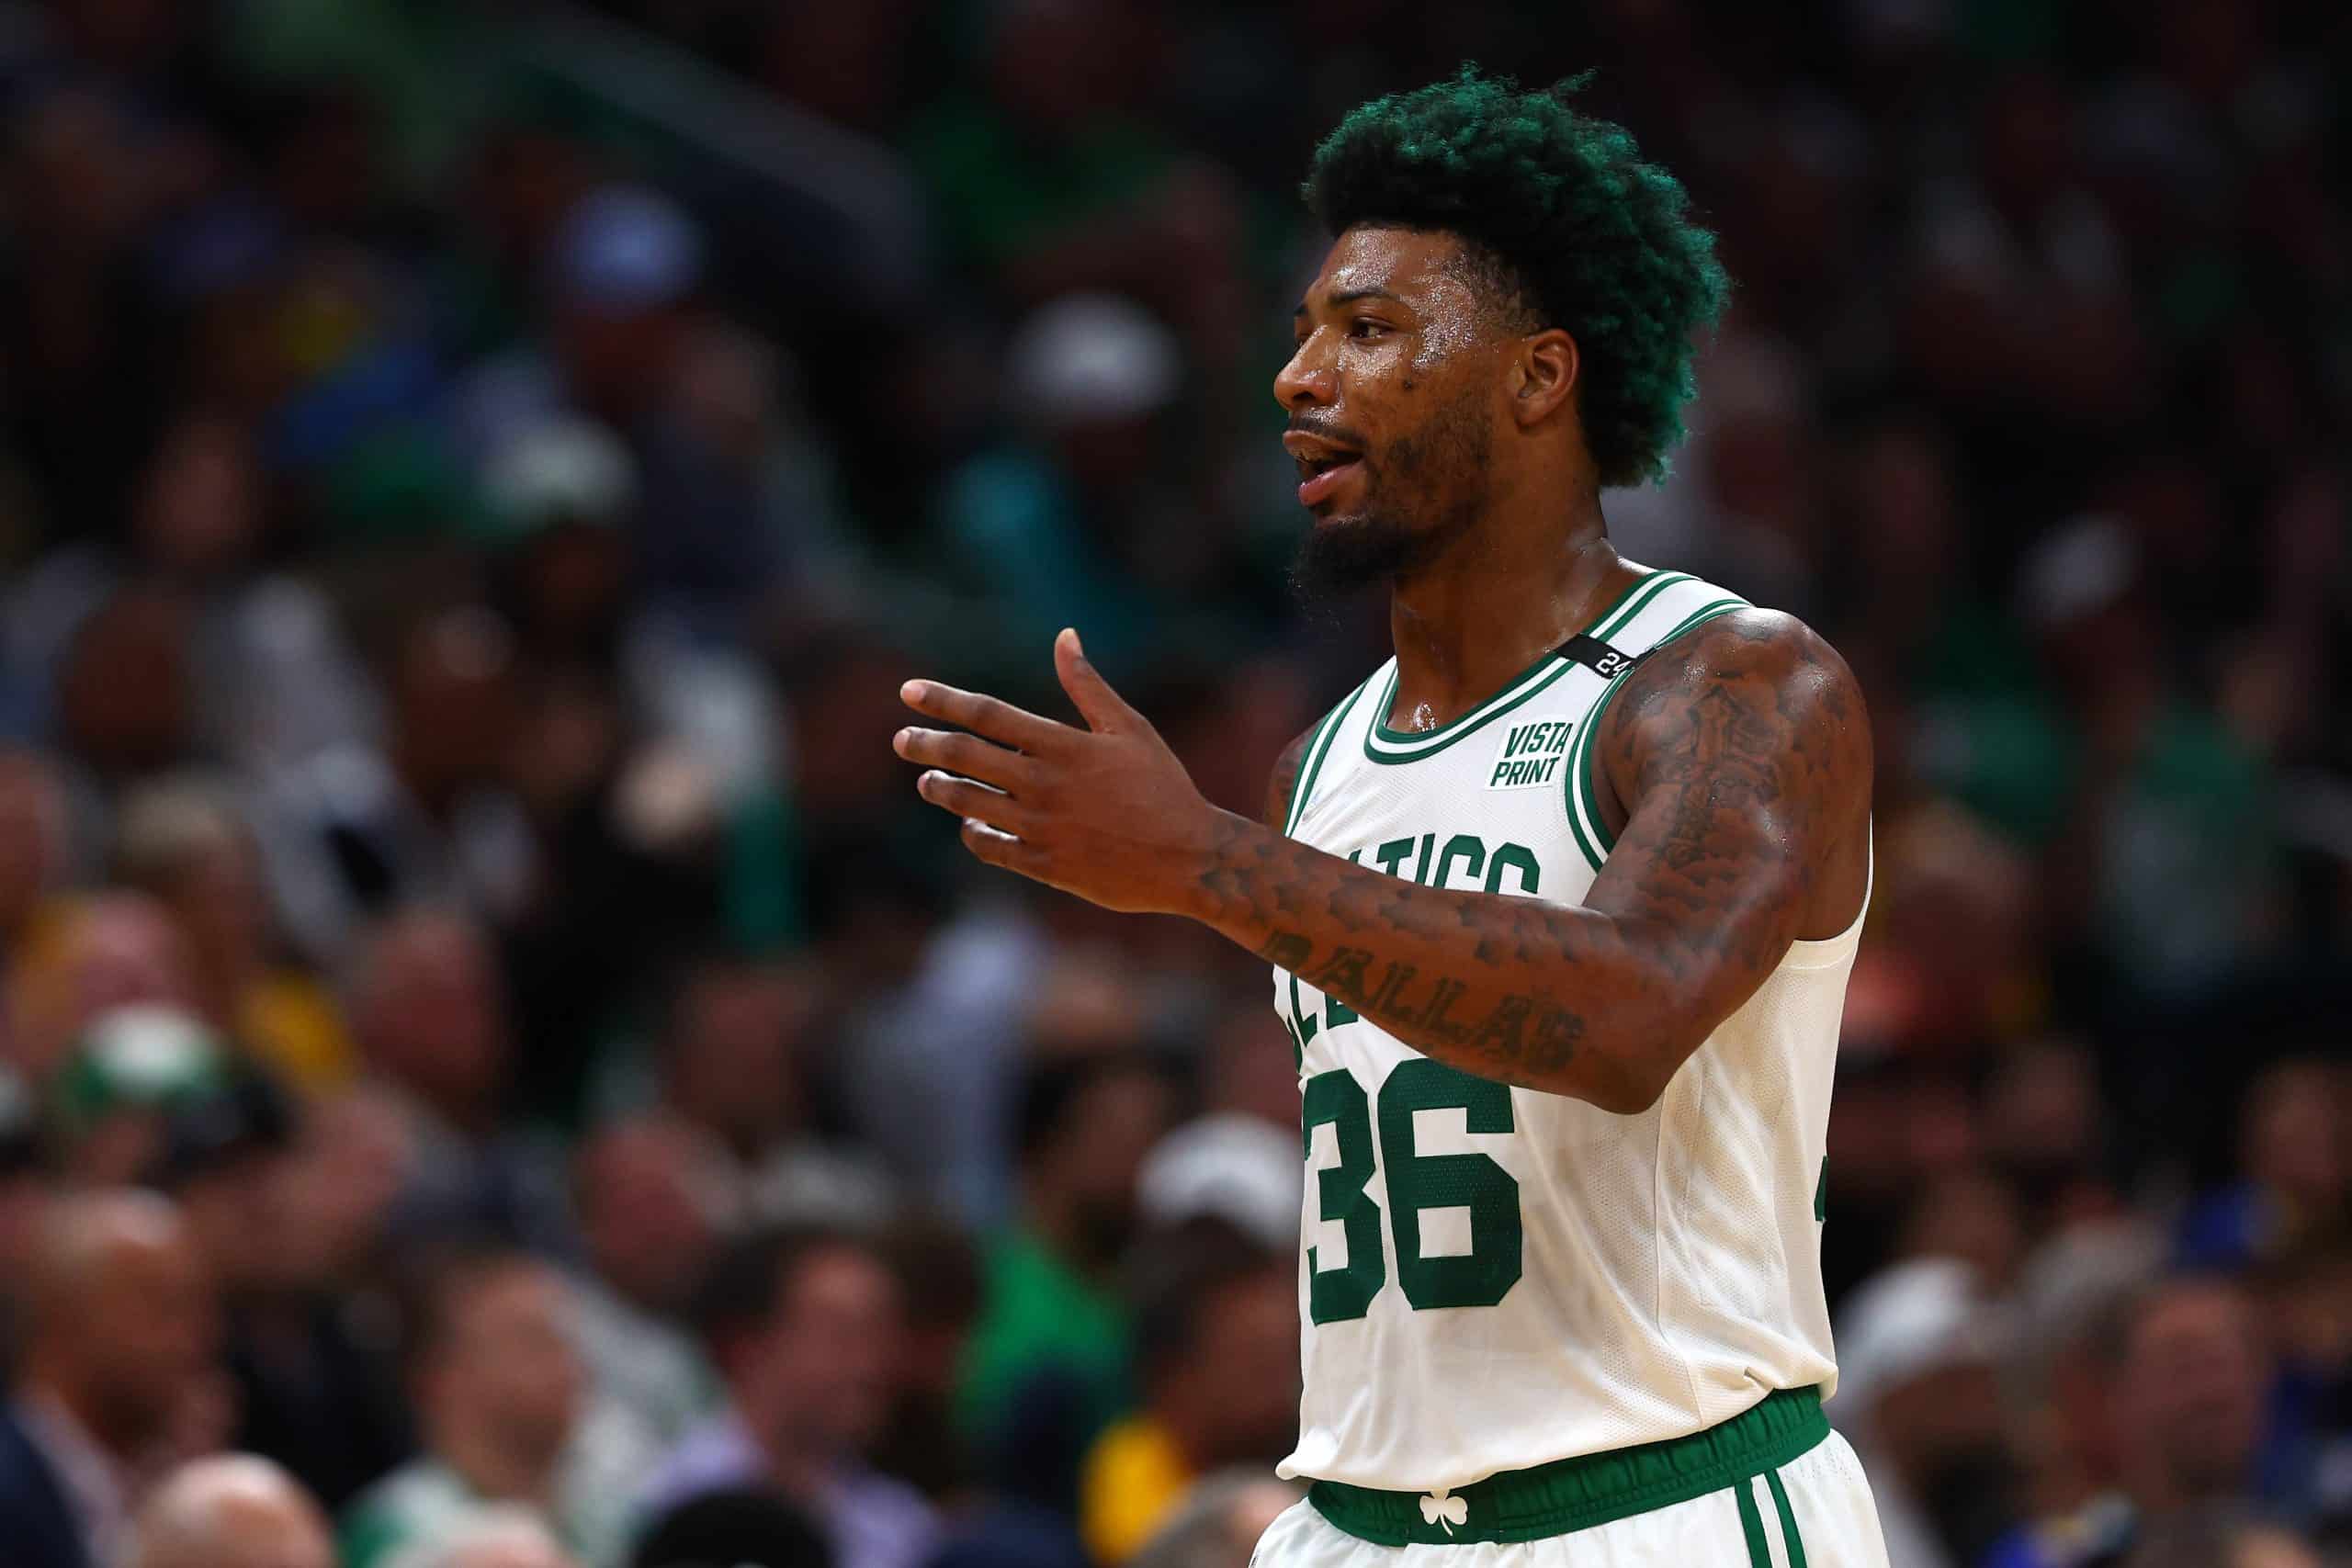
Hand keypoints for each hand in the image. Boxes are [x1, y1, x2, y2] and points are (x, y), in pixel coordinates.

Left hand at [896, 629, 1230, 915]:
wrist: (1190, 858)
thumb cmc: (1164, 787)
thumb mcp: (1131, 728)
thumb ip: (1088, 686)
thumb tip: (1064, 636)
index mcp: (1063, 746)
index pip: (987, 715)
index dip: (943, 701)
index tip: (909, 692)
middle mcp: (1044, 785)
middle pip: (965, 757)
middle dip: (926, 745)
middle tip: (903, 740)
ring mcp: (1040, 827)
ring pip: (968, 804)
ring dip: (941, 789)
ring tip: (928, 780)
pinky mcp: (1044, 865)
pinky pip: (991, 848)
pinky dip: (973, 833)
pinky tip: (971, 824)